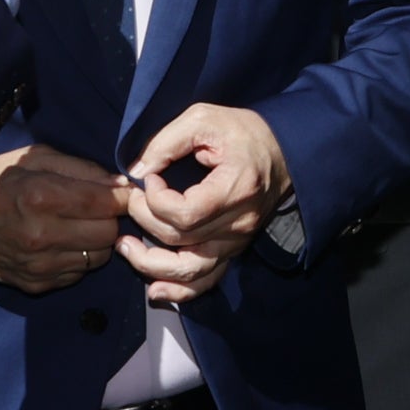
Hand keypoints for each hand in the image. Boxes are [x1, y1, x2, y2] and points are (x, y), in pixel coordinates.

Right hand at [0, 143, 126, 293]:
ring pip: (98, 257)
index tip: (123, 192)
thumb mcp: (35, 159)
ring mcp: (38, 265)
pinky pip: (78, 274)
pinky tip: (60, 243)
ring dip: (95, 241)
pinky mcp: (35, 284)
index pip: (106, 203)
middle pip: (108, 233)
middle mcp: (41, 235)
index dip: (122, 196)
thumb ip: (82, 169)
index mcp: (40, 197)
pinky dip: (77, 258)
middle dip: (109, 218)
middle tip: (97, 208)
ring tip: (77, 225)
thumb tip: (122, 184)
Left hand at [121, 102, 288, 304]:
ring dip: (152, 265)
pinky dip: (179, 291)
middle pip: (181, 239)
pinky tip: (155, 290)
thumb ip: (166, 142)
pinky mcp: (233, 249)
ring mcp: (237, 241)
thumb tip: (136, 171)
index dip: (156, 199)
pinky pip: (207, 281)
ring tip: (125, 247)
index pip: (186, 213)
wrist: (284, 153)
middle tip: (131, 198)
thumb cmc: (244, 132)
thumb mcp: (204, 118)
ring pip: (190, 270)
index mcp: (236, 188)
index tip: (149, 177)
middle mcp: (239, 223)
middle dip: (144, 220)